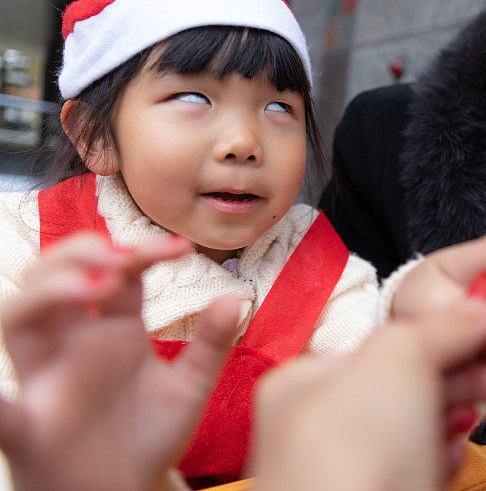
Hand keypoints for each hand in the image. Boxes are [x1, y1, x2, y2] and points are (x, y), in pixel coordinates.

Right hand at [0, 233, 238, 490]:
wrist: (128, 490)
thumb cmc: (150, 434)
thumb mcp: (190, 387)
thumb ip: (210, 344)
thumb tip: (234, 297)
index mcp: (114, 329)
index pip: (118, 273)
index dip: (143, 251)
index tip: (181, 247)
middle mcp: (74, 342)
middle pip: (55, 277)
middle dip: (83, 254)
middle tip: (123, 257)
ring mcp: (47, 377)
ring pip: (20, 317)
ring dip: (49, 291)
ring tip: (97, 284)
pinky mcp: (29, 426)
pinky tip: (3, 393)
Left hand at [253, 275, 485, 490]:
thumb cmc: (354, 457)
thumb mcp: (397, 361)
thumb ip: (440, 326)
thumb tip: (480, 298)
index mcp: (306, 381)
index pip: (388, 342)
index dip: (447, 331)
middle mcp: (317, 427)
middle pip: (407, 383)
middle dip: (465, 373)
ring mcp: (346, 471)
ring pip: (415, 427)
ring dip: (457, 412)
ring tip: (485, 412)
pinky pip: (415, 469)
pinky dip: (439, 457)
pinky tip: (451, 456)